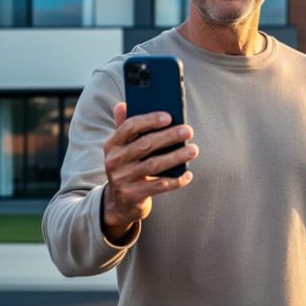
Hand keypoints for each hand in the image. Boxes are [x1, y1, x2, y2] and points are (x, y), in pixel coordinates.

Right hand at [101, 102, 197, 242]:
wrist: (118, 202)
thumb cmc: (126, 166)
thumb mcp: (121, 147)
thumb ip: (123, 126)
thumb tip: (123, 104)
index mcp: (112, 144)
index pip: (129, 127)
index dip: (149, 120)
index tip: (169, 116)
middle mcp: (114, 161)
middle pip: (145, 145)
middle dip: (169, 136)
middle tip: (188, 131)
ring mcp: (123, 179)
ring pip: (154, 165)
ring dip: (176, 156)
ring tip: (193, 150)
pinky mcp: (133, 195)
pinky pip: (159, 186)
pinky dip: (176, 180)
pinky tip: (188, 174)